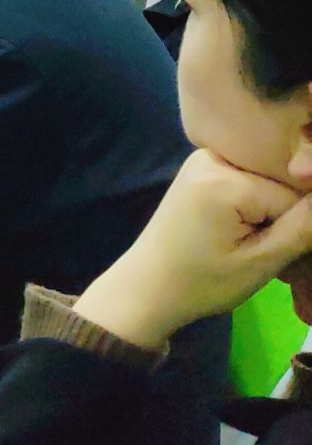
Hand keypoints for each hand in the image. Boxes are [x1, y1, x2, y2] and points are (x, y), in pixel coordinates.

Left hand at [74, 149, 311, 350]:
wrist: (147, 286)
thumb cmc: (201, 283)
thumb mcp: (260, 262)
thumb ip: (304, 228)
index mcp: (224, 179)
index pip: (297, 196)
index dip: (299, 229)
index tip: (279, 254)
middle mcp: (212, 158)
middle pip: (282, 185)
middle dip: (285, 219)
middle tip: (259, 252)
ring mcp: (205, 160)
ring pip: (269, 184)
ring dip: (271, 214)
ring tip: (246, 244)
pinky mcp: (203, 170)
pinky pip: (248, 182)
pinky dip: (255, 207)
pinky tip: (242, 231)